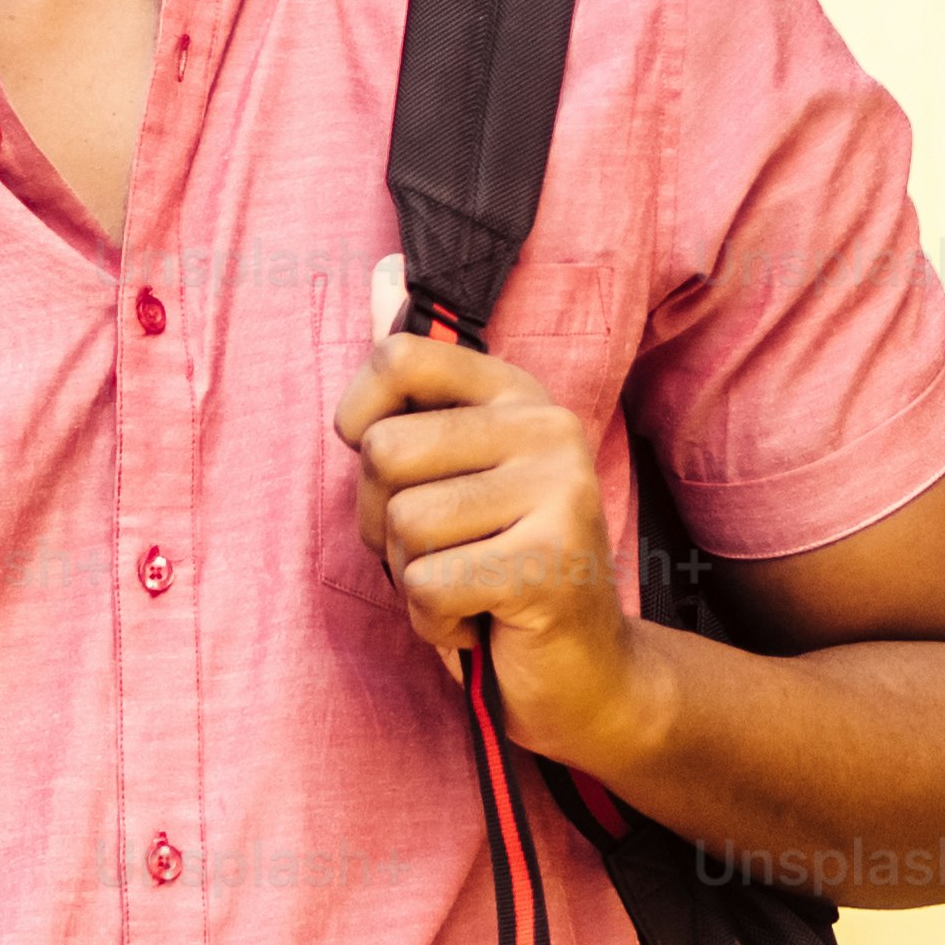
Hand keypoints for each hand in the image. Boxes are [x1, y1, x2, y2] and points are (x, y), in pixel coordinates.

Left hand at [328, 316, 678, 779]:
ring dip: (413, 580)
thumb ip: (417, 384)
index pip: (398, 357)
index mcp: (519, 395)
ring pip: (403, 525)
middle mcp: (547, 428)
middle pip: (384, 454)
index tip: (391, 472)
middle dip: (384, 525)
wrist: (585, 676)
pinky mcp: (551, 562)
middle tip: (443, 553)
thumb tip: (381, 268)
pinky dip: (434, 623)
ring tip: (468, 588)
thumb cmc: (497, 569)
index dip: (359, 422)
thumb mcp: (453, 471)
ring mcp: (558, 492)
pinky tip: (482, 623)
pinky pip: (427, 585)